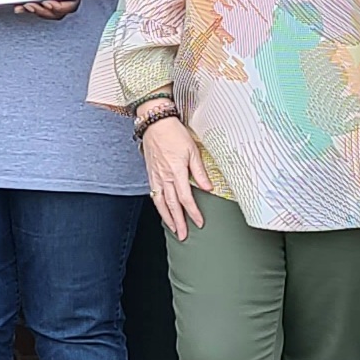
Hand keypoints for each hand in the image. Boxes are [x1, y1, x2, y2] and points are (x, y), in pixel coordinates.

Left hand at [17, 0, 90, 20]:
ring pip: (44, 11)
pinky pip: (36, 4)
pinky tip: (17, 5)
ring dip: (32, 10)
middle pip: (54, 12)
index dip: (58, 8)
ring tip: (21, 6)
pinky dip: (26, 7)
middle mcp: (64, 0)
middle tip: (29, 5)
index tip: (47, 3)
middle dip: (41, 11)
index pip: (69, 6)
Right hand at [141, 111, 208, 238]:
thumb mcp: (193, 150)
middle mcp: (164, 177)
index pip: (185, 198)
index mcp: (176, 172)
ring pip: (160, 202)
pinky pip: (154, 194)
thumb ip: (199, 171)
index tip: (199, 222)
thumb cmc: (174, 134)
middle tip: (183, 235)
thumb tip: (208, 187)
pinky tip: (162, 210)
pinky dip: (158, 205)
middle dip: (178, 222)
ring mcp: (155, 177)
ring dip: (167, 217)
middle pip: (171, 205)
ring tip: (173, 228)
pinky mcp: (150, 174)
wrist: (155, 124)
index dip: (193, 212)